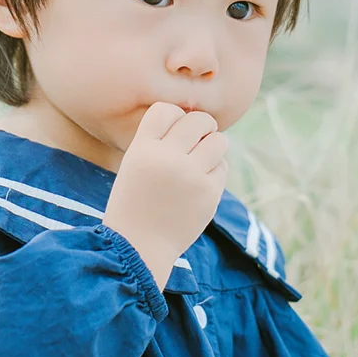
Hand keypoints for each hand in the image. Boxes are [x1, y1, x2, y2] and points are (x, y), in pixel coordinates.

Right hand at [102, 102, 228, 290]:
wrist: (139, 247)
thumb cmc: (135, 203)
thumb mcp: (135, 165)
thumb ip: (160, 142)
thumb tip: (198, 120)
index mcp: (142, 149)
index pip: (165, 109)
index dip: (174, 116)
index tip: (174, 130)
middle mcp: (167, 158)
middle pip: (198, 120)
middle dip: (202, 126)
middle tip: (199, 139)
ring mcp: (191, 176)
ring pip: (219, 141)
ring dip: (213, 146)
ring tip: (201, 160)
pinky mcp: (209, 194)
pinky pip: (223, 167)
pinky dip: (215, 171)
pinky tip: (200, 183)